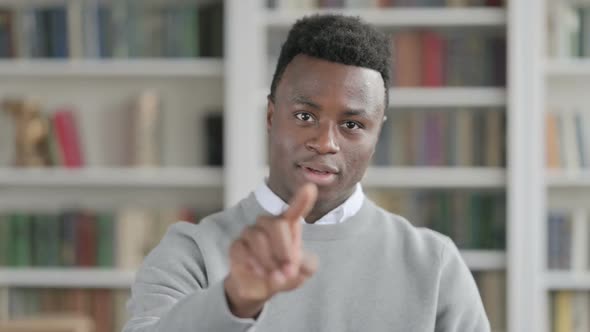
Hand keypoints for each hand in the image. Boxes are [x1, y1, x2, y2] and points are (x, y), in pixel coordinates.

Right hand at [224, 183, 318, 317]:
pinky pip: (242, 250)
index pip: (295, 209)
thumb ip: (306, 265)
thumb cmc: (284, 273)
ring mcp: (250, 233)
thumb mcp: (303, 271)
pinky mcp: (236, 246)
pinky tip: (259, 273)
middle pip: (277, 225)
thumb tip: (293, 265)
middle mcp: (268, 224)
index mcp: (288, 226)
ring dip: (270, 262)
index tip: (310, 188)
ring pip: (258, 239)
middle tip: (289, 272)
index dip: (302, 200)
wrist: (260, 289)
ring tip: (275, 277)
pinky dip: (254, 264)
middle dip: (285, 251)